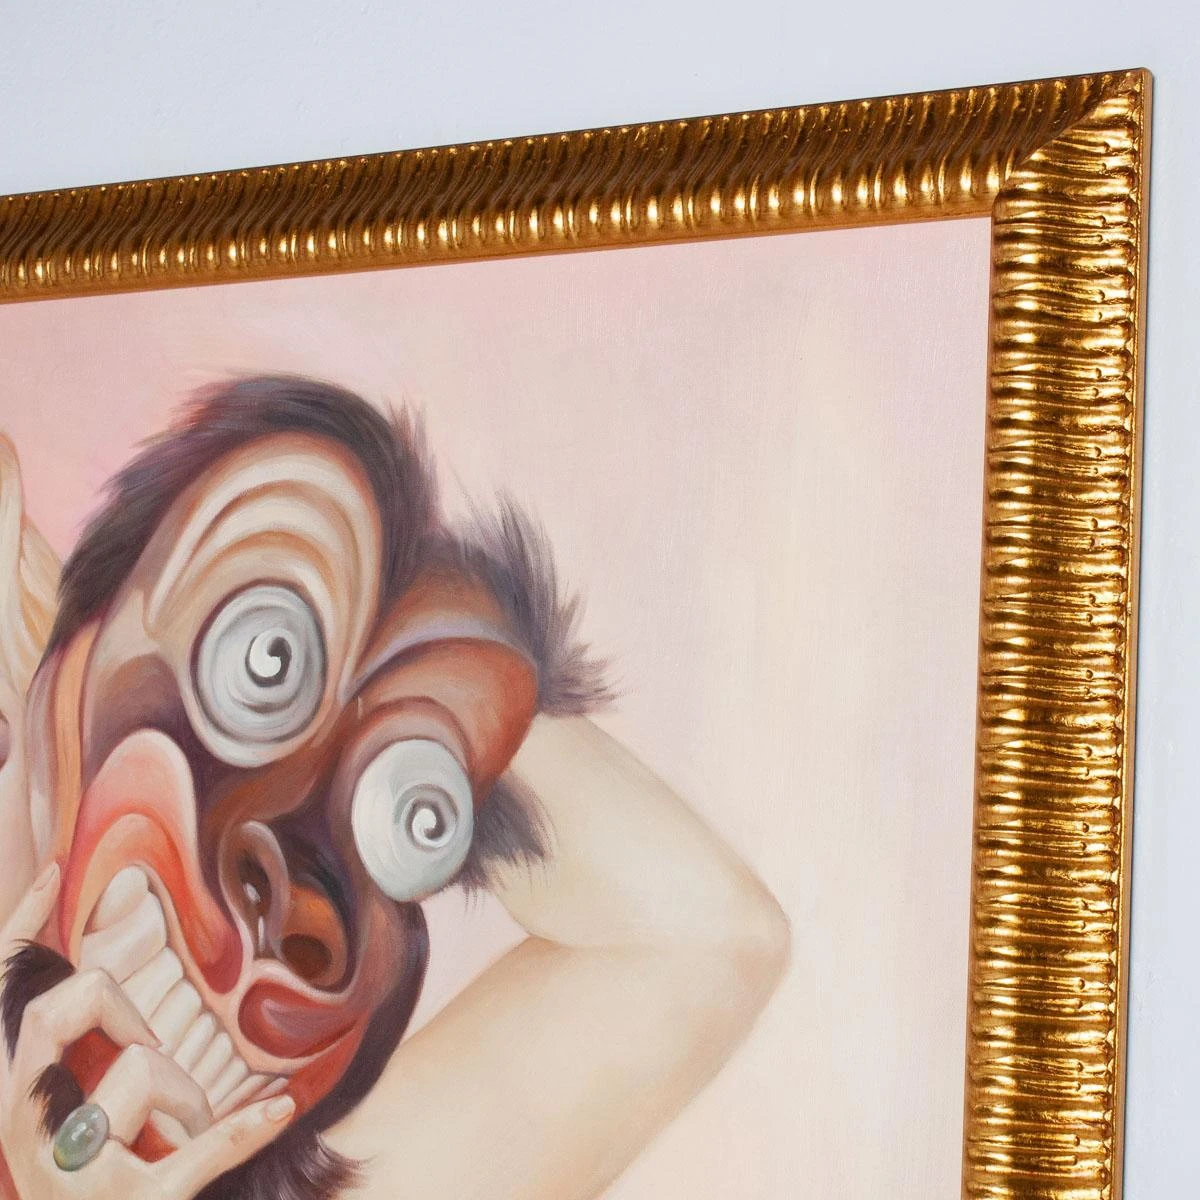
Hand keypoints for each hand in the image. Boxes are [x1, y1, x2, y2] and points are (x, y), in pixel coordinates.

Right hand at [0, 864, 294, 1199]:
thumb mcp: (67, 1120)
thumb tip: (98, 978)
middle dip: (120, 1015)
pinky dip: (243, 1129)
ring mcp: (69, 1174)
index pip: (0, 997)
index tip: (50, 869)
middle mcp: (25, 1129)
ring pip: (139, 1072)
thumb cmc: (95, 1186)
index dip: (16, 928)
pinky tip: (279, 1110)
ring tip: (185, 1134)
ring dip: (186, 1101)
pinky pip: (198, 1152)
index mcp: (13, 1097)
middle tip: (148, 1054)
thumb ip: (77, 1054)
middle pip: (60, 1011)